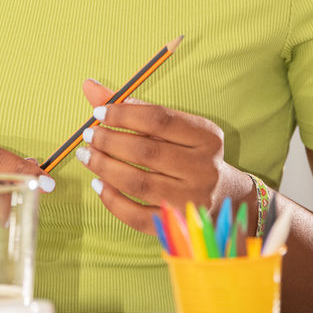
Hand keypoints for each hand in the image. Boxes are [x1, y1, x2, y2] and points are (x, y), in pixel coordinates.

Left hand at [77, 80, 252, 234]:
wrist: (225, 198)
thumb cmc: (190, 154)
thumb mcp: (174, 128)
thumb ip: (133, 108)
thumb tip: (90, 86)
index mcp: (206, 137)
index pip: (159, 120)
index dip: (123, 114)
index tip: (98, 112)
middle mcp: (203, 168)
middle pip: (146, 152)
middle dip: (109, 142)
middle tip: (89, 135)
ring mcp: (191, 200)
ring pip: (138, 183)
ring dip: (105, 168)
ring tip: (87, 156)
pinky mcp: (177, 226)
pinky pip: (137, 216)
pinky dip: (112, 200)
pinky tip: (98, 184)